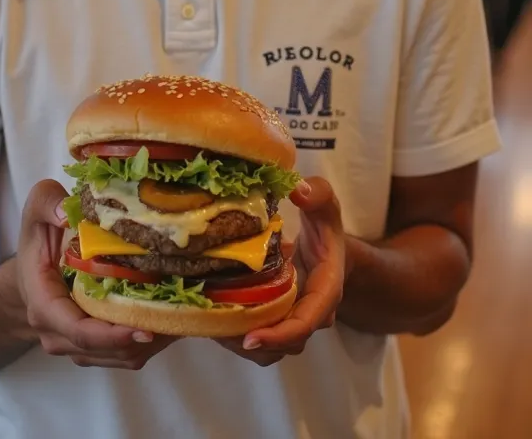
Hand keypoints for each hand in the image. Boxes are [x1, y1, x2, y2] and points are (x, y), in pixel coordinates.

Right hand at [17, 179, 175, 368]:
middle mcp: (57, 334)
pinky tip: (171, 319)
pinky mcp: (92, 348)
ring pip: (118, 358)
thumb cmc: (37, 239)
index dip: (113, 335)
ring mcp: (74, 345)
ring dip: (150, 343)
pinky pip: (123, 356)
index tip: (145, 328)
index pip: (79, 332)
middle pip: (105, 350)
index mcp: (44, 305)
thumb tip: (67, 214)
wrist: (30, 270)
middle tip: (179, 316)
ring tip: (182, 316)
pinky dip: (148, 343)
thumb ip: (48, 204)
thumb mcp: (37, 210)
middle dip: (142, 337)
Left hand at [216, 178, 346, 365]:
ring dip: (241, 343)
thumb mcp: (326, 204)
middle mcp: (310, 312)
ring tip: (210, 326)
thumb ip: (317, 194)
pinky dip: (236, 334)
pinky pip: (258, 337)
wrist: (328, 250)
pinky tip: (210, 316)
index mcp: (326, 289)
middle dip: (254, 342)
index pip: (307, 320)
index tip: (250, 337)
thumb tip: (298, 190)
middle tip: (218, 329)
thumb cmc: (325, 227)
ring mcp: (291, 319)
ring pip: (270, 349)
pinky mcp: (275, 318)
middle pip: (285, 343)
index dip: (280, 333)